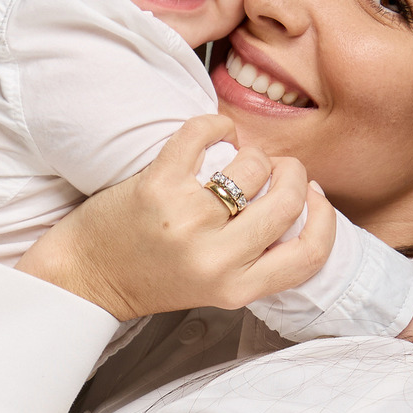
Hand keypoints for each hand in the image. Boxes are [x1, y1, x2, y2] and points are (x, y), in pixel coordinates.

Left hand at [16, 114, 337, 319]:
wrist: (88, 274)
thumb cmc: (153, 273)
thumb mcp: (217, 283)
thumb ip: (258, 253)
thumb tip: (304, 194)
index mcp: (237, 288)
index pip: (310, 254)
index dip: (324, 217)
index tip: (313, 196)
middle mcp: (216, 259)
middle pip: (287, 200)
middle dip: (290, 172)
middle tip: (276, 167)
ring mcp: (187, 221)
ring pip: (253, 165)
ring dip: (251, 152)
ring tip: (234, 158)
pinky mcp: (158, 187)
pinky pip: (205, 135)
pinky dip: (215, 125)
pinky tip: (212, 133)